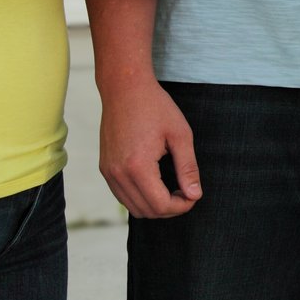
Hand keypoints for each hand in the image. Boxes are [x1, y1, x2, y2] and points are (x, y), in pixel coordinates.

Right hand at [97, 77, 200, 217]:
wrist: (125, 88)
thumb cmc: (155, 107)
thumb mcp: (180, 134)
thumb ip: (188, 167)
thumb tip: (195, 195)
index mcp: (138, 166)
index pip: (160, 205)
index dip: (181, 206)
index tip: (193, 195)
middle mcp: (118, 173)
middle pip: (146, 211)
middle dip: (169, 209)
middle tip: (186, 193)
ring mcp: (108, 172)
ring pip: (132, 207)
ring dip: (154, 206)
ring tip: (172, 189)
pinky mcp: (105, 168)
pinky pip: (122, 195)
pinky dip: (140, 197)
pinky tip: (156, 183)